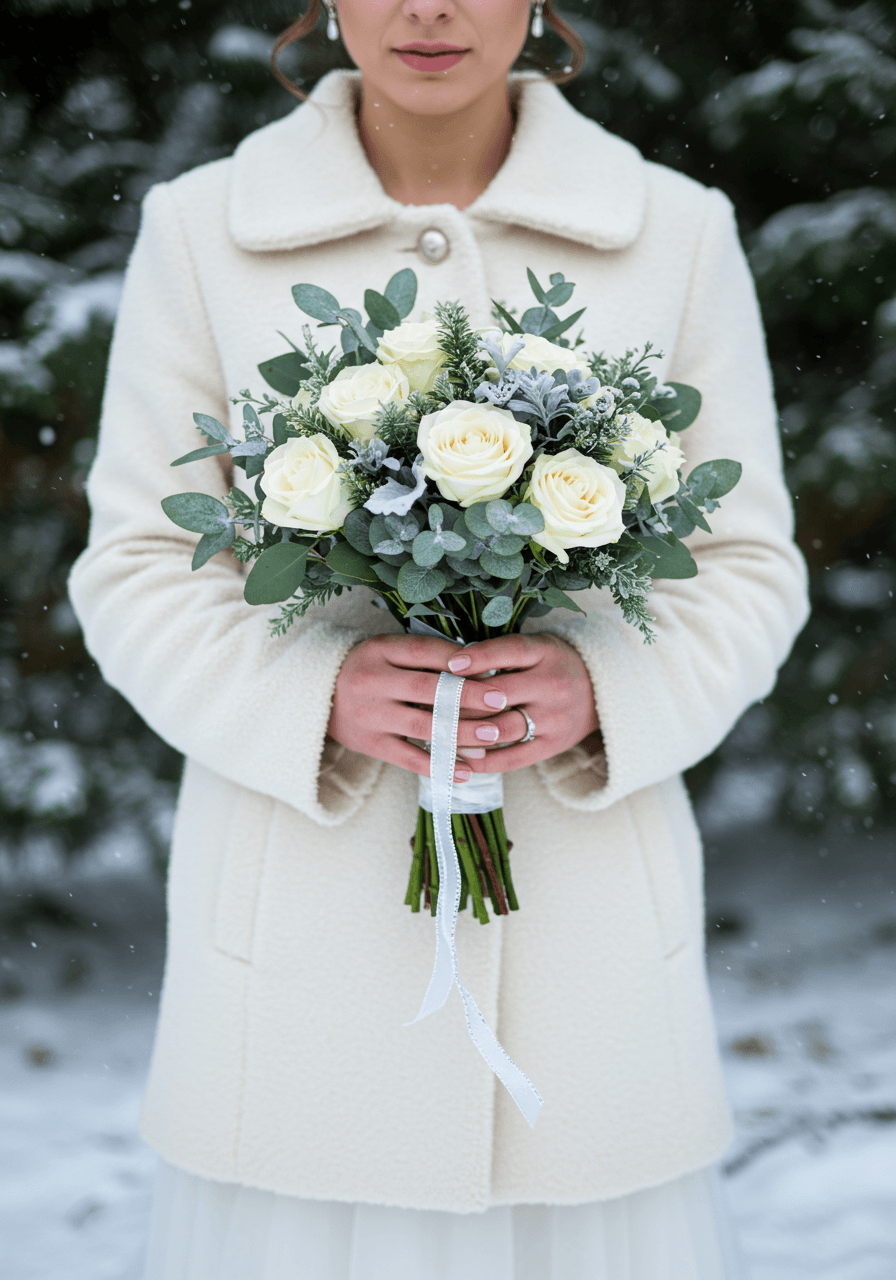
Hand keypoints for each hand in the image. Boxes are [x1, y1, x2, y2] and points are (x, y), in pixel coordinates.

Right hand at [327, 632, 598, 780]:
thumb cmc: (366, 668)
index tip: (495, 669)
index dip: (461, 662)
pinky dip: (440, 765)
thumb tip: (476, 663)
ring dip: (462, 733)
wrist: (316, 696)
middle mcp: (373, 682)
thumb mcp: (387, 650)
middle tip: (504, 702)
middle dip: (470, 697)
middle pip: (429, 690)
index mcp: (380, 651)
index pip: (426, 653)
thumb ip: (425, 654)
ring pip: (424, 726)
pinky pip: (410, 758)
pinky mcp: (372, 745)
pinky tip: (466, 771)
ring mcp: (372, 716)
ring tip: (494, 737)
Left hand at [444, 633, 599, 773]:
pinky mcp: (553, 745)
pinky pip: (514, 758)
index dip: (477, 658)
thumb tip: (450, 665)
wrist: (602, 692)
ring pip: (501, 728)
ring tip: (435, 733)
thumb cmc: (553, 664)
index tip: (448, 664)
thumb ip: (500, 653)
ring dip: (465, 733)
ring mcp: (553, 718)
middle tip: (426, 704)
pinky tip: (460, 758)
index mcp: (544, 653)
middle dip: (459, 700)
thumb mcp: (535, 647)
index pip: (507, 651)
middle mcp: (551, 684)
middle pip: (497, 694)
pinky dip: (484, 761)